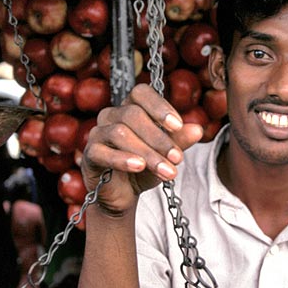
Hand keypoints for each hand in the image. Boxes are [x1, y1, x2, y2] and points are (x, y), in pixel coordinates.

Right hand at [81, 83, 203, 214]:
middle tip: (178, 158)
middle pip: (132, 115)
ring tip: (166, 171)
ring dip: (147, 153)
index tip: (178, 126)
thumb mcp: (165, 155)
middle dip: (159, 138)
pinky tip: (138, 167)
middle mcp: (111, 115)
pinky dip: (122, 159)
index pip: (141, 93)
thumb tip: (197, 129)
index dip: (159, 106)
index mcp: (130, 107)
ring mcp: (97, 133)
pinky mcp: (90, 154)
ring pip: (120, 133)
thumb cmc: (144, 168)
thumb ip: (179, 141)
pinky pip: (102, 151)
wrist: (123, 194)